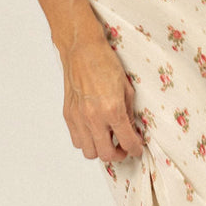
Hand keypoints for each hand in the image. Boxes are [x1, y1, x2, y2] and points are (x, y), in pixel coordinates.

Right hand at [60, 32, 145, 160]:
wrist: (82, 50)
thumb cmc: (105, 64)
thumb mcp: (126, 88)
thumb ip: (129, 113)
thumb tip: (132, 130)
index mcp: (112, 110)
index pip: (127, 142)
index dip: (135, 149)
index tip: (137, 149)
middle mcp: (94, 118)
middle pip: (106, 154)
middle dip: (118, 154)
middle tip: (123, 146)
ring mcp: (78, 118)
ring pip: (89, 152)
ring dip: (100, 150)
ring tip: (107, 139)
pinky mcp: (68, 115)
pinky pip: (77, 140)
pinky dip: (86, 141)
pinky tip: (94, 130)